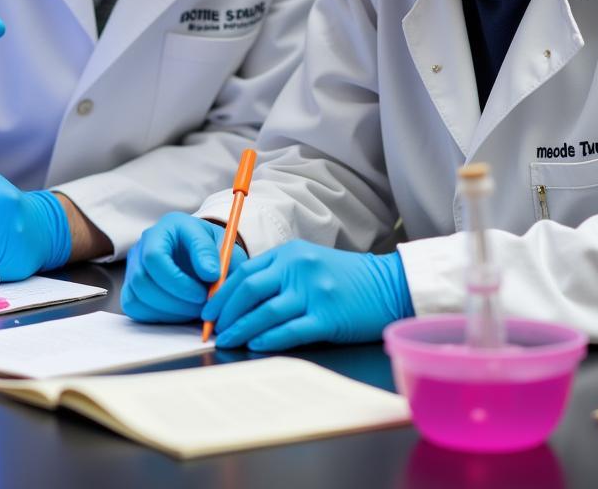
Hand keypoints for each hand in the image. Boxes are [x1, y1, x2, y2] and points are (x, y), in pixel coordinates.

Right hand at [121, 213, 247, 323]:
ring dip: (169, 311)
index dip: (177, 281)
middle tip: (202, 307)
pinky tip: (180, 312)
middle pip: (142, 280)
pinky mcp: (131, 287)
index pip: (154, 257)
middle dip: (174, 301)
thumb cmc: (208, 246)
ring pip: (137, 297)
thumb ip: (214, 254)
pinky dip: (159, 316)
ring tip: (195, 309)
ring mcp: (134, 267)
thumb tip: (210, 274)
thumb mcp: (219, 241)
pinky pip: (135, 308)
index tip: (203, 294)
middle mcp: (143, 246)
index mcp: (164, 229)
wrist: (200, 253)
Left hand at [202, 241, 412, 351]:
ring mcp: (313, 292)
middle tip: (213, 328)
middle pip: (249, 289)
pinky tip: (255, 345)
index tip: (209, 308)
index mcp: (291, 253)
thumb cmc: (346, 278)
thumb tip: (239, 297)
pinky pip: (290, 331)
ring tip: (228, 340)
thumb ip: (278, 273)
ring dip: (241, 329)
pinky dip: (268, 339)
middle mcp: (299, 268)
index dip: (222, 292)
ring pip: (265, 312)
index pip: (245, 270)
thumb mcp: (309, 262)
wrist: (388, 285)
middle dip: (226, 311)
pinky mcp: (327, 317)